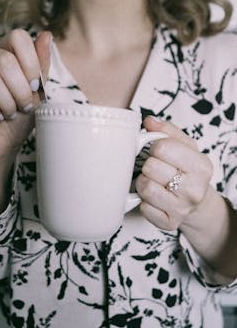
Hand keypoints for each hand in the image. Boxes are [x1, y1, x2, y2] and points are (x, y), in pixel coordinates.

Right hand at [0, 29, 50, 166]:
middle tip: (24, 106)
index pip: (18, 38)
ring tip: (9, 113)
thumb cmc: (19, 116)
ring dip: (6, 102)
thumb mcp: (36, 92)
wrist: (3, 143)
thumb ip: (41, 65)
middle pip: (4, 60)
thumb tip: (47, 35)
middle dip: (21, 90)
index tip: (36, 86)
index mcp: (4, 52)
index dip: (31, 63)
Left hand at [135, 116, 212, 230]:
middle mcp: (195, 189)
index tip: (158, 152)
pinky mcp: (169, 223)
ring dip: (143, 183)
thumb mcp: (184, 146)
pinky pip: (144, 208)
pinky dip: (143, 201)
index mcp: (201, 165)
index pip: (162, 147)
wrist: (196, 202)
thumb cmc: (186, 170)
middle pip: (151, 167)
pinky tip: (153, 198)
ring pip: (145, 187)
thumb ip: (166, 131)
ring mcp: (183, 208)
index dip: (154, 147)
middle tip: (155, 169)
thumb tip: (149, 121)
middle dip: (148, 165)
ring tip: (153, 182)